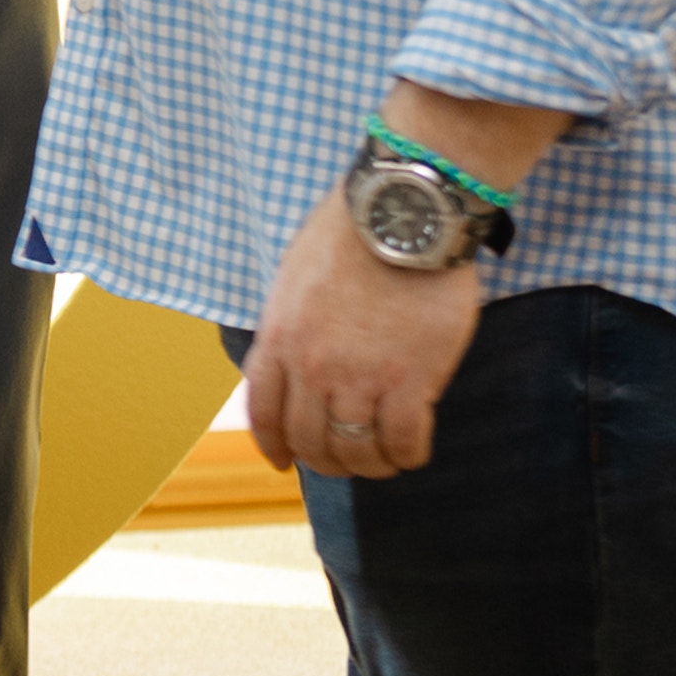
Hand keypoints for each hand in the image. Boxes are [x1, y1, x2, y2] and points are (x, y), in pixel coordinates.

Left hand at [241, 190, 480, 480]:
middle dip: (327, 460)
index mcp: (281, 336)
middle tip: (347, 458)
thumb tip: (293, 355)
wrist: (402, 210)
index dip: (273, 444)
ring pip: (357, 452)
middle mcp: (313, 366)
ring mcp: (361, 378)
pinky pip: (402, 443)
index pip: (263, 411)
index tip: (284, 460)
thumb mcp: (296, 272)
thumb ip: (292, 321)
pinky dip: (406, 455)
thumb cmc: (352, 229)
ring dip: (369, 464)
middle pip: (311, 441)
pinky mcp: (410, 382)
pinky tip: (412, 448)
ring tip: (383, 457)